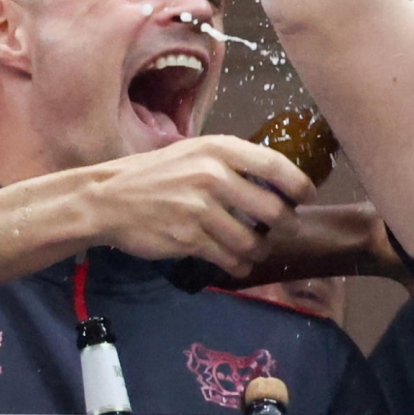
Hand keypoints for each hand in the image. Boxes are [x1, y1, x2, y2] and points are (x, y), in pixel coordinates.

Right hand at [83, 136, 318, 277]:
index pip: (276, 165)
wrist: (106, 199)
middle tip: (284, 231)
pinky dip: (237, 265)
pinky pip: (227, 258)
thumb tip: (275, 181)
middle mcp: (213, 176)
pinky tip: (237, 265)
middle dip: (284, 225)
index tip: (307, 197)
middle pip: (272, 209)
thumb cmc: (154, 174)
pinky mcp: (189, 238)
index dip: (299, 184)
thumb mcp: (193, 152)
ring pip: (251, 240)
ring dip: (258, 250)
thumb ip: (231, 162)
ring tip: (255, 251)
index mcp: (218, 149)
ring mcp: (201, 209)